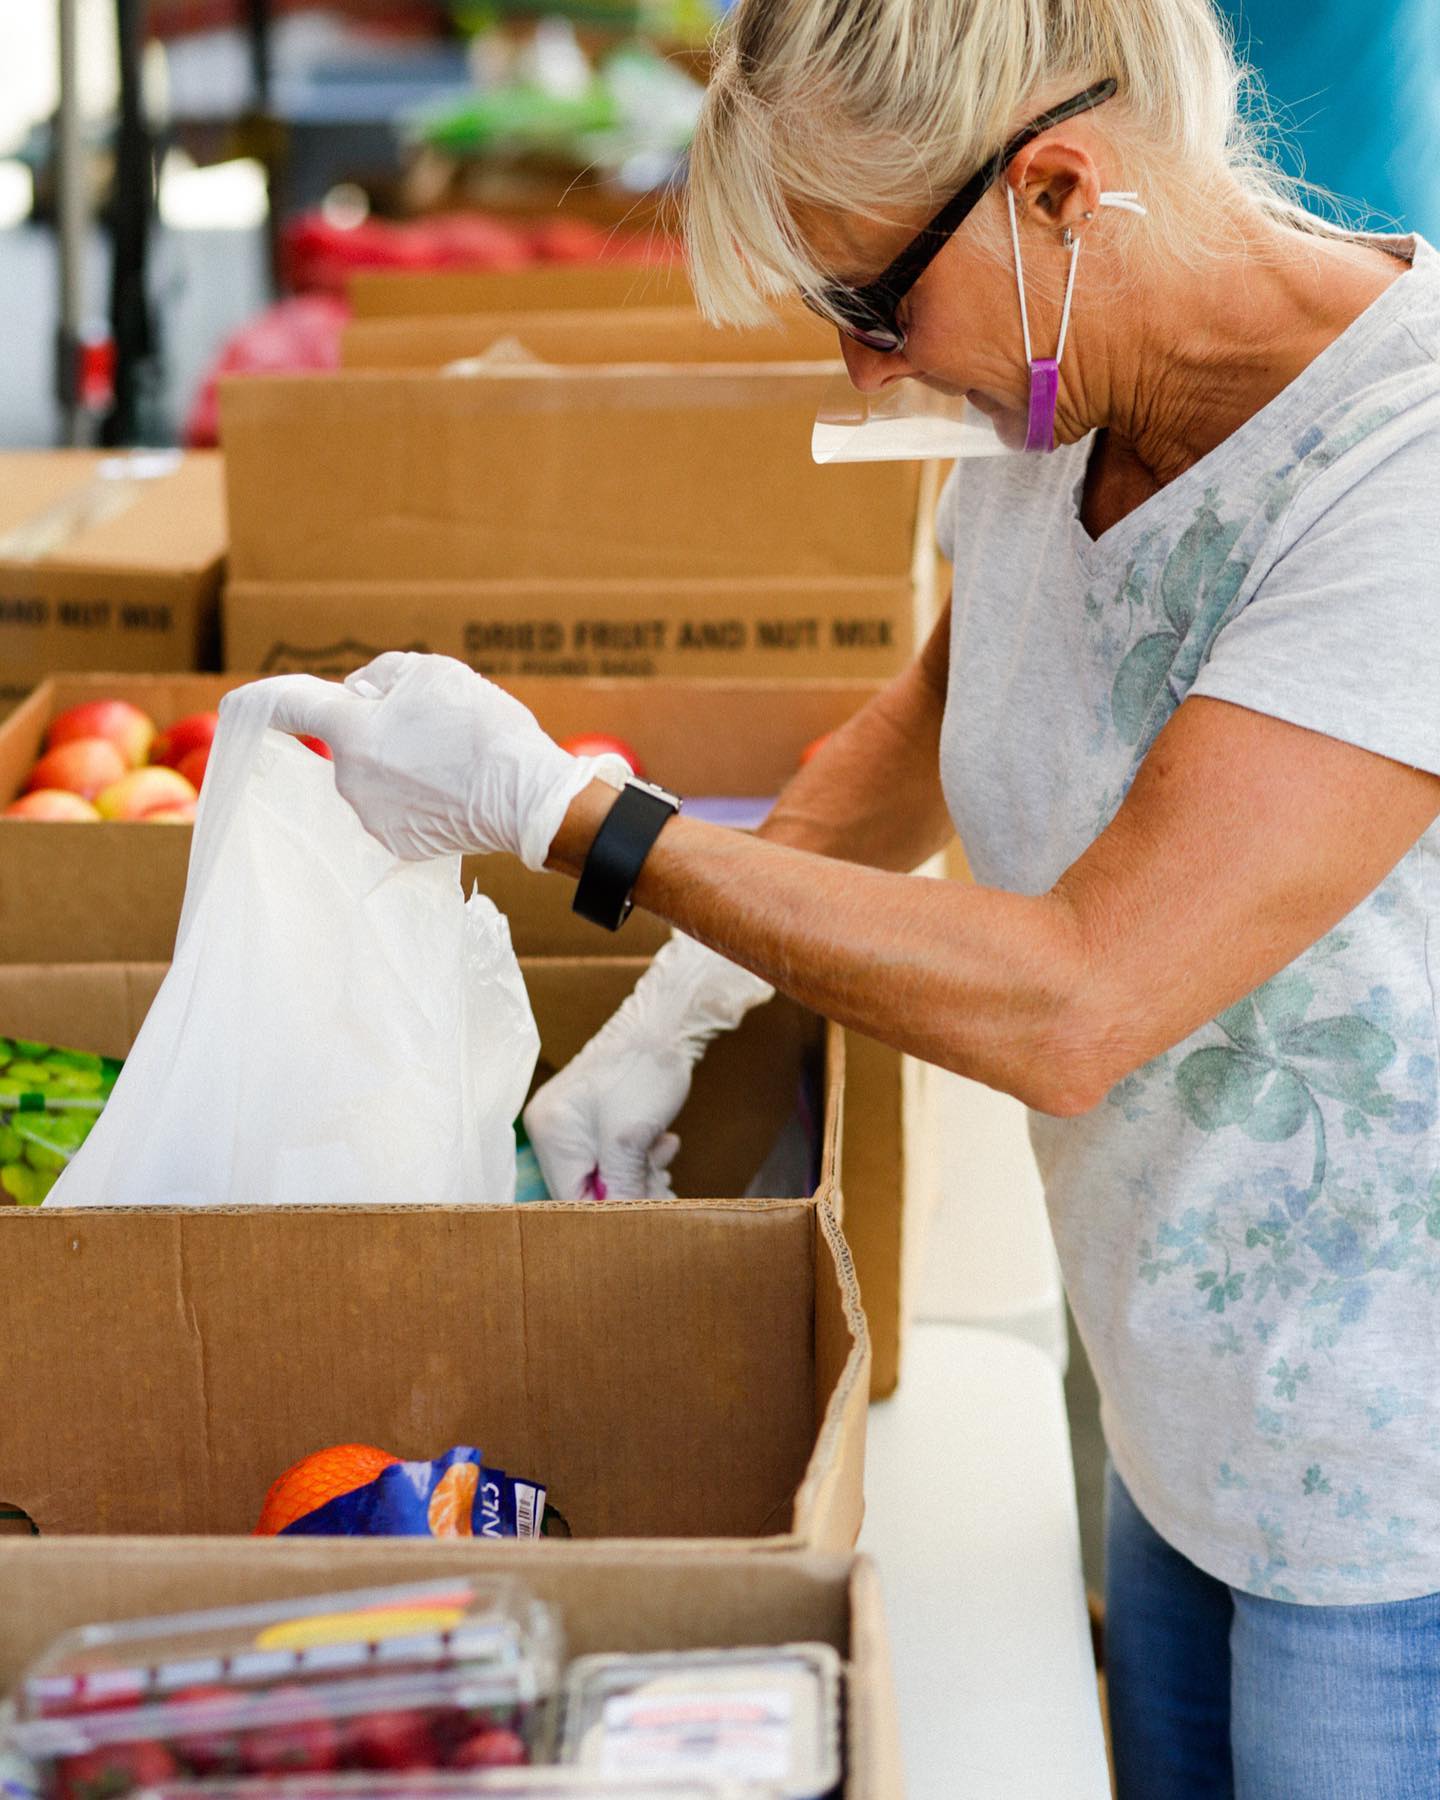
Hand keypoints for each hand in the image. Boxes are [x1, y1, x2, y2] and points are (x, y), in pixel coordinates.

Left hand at [250, 653, 630, 866]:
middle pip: (352, 743)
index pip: (292, 707)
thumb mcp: (435, 672)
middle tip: (433, 728)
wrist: (526, 796)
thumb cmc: (482, 728)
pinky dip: (416, 798)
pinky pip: (395, 808)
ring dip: (400, 765)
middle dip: (380, 732)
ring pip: (375, 777)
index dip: (265, 699)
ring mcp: (371, 817)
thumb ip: (383, 675)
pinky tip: (453, 790)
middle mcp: (349, 779)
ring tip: (452, 760)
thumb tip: (361, 694)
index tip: (243, 702)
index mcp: (352, 731)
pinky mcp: (397, 844)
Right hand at [523, 932, 773, 1200]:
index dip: (606, 1211)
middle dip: (628, 1189)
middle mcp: (551, 1127)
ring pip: (606, 1172)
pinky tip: (662, 1140)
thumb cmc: (644, 1070)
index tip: (641, 1213)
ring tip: (663, 1152)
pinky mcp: (594, 1116)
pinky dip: (639, 1155)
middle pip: (587, 1186)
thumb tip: (617, 1223)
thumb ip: (619, 1185)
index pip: (568, 1195)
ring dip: (639, 1172)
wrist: (666, 1023)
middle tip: (662, 1184)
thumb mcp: (630, 1138)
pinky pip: (613, 1153)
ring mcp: (572, 1120)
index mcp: (549, 1131)